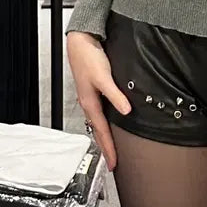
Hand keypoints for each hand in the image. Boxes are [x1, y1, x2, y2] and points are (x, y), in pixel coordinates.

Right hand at [67, 30, 130, 169]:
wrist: (80, 43)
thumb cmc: (89, 58)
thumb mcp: (104, 77)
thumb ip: (115, 94)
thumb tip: (126, 110)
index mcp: (90, 103)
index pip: (102, 131)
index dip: (109, 148)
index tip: (113, 163)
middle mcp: (89, 103)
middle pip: (98, 130)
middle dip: (105, 147)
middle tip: (112, 162)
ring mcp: (90, 97)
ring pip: (98, 122)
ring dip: (104, 136)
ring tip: (111, 148)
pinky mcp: (93, 90)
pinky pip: (99, 112)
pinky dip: (104, 122)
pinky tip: (110, 120)